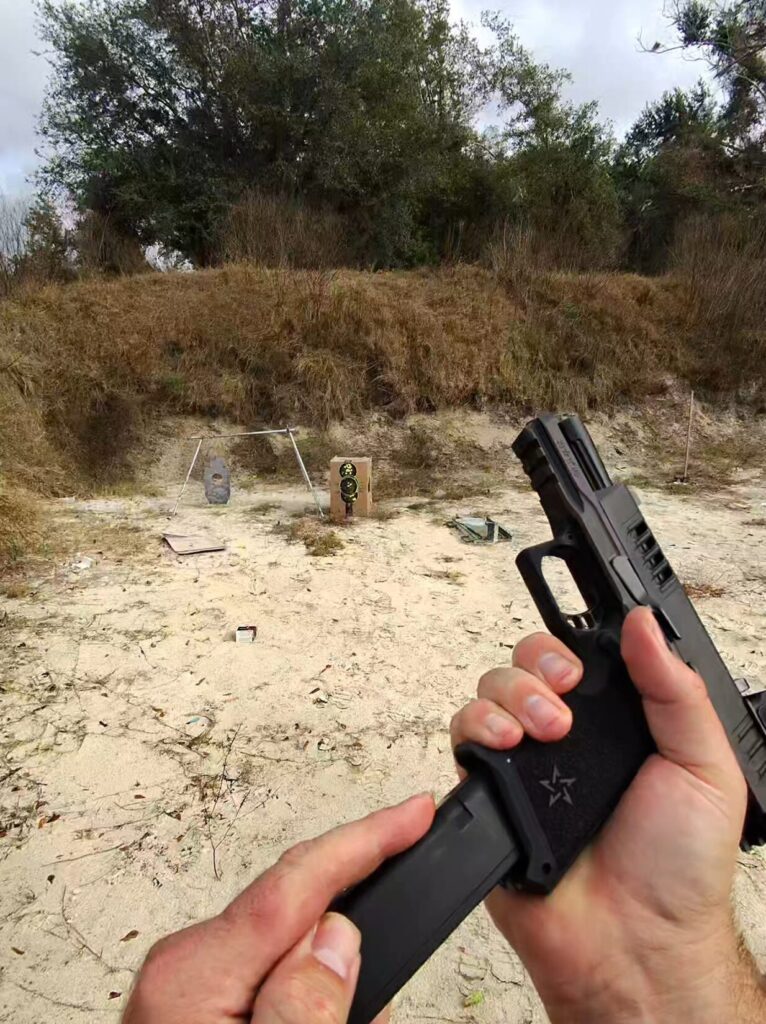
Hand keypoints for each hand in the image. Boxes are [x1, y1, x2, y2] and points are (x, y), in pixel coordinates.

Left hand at [123, 794, 433, 1023]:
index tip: (416, 812)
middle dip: (360, 910)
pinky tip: (330, 1015)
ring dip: (340, 983)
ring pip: (295, 948)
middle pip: (298, 908)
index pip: (298, 883)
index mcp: (196, 975)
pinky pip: (280, 980)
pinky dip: (315, 1000)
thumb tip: (336, 936)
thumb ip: (302, 1007)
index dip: (366, 839)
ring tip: (359, 1012)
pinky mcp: (206, 1007)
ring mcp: (195, 987)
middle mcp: (189, 967)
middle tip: (404, 905)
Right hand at [451, 607, 763, 1023]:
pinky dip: (477, 730)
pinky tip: (506, 745)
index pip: (578, 657)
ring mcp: (526, 764)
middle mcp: (566, 737)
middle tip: (564, 699)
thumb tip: (644, 626)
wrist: (636, 944)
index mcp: (616, 723)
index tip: (582, 666)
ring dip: (508, 695)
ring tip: (540, 731)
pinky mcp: (490, 794)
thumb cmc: (679, 868)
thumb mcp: (704, 766)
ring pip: (490, 692)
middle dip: (536, 666)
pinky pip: (463, 742)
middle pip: (525, 665)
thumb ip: (675, 689)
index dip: (570, 647)